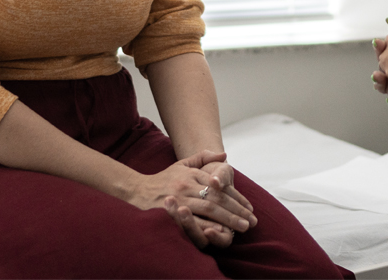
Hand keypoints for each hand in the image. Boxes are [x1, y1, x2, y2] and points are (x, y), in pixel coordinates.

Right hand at [129, 150, 254, 248]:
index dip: (236, 197)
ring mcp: (178, 199)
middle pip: (217, 198)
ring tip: (242, 227)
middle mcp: (186, 185)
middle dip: (237, 210)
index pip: (219, 187)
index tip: (250, 208)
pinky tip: (220, 232)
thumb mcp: (182, 165)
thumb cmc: (162, 180)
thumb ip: (202, 158)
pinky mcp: (170, 213)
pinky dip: (208, 227)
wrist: (136, 191)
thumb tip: (224, 154)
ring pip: (208, 209)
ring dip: (227, 219)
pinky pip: (192, 221)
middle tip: (252, 221)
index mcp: (191, 174)